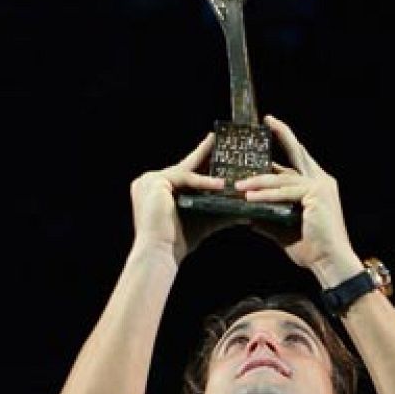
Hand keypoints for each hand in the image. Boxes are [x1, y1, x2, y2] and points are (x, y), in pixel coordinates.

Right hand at [129, 132, 233, 263]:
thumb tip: (245, 213)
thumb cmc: (177, 242)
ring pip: (186, 170)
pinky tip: (220, 184)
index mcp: (157, 190)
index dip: (201, 164)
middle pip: (184, 166)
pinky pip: (185, 178)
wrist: (159, 254)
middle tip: (219, 140)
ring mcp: (150, 181)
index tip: (217, 152)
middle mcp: (149, 182)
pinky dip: (203, 182)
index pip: (183, 173)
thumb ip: (220, 213)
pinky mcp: (155, 182)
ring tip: (228, 158)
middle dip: (204, 154)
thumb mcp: (202, 221)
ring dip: (208, 167)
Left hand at [235, 115, 362, 283]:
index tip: (270, 130)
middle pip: (298, 153)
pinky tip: (250, 198)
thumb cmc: (311, 248)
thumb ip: (268, 217)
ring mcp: (320, 187)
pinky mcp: (316, 196)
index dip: (284, 145)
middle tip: (268, 120)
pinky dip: (266, 195)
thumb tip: (247, 214)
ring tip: (238, 185)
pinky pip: (285, 192)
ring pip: (283, 178)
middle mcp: (322, 181)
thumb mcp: (283, 228)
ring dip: (259, 181)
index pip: (297, 161)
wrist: (330, 262)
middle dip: (283, 135)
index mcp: (316, 186)